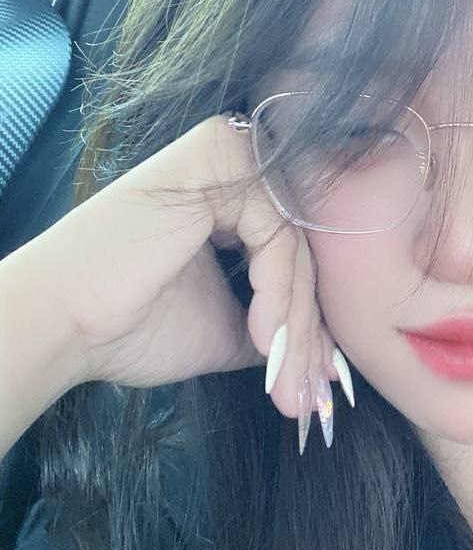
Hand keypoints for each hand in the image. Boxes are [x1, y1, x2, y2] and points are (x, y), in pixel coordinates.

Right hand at [25, 114, 350, 441]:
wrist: (66, 323)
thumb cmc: (133, 325)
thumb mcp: (227, 329)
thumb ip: (276, 327)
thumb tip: (329, 360)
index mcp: (235, 198)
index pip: (299, 254)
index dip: (311, 321)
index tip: (319, 384)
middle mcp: (237, 166)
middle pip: (303, 250)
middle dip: (308, 331)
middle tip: (309, 394)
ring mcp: (228, 155)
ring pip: (296, 246)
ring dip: (296, 323)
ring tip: (286, 380)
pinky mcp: (217, 156)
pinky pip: (277, 233)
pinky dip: (278, 294)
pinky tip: (261, 337)